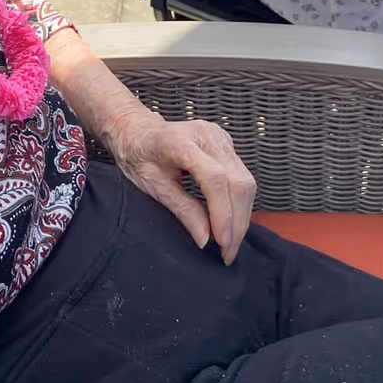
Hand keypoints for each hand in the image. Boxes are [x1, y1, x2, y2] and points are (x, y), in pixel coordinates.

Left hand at [108, 110, 255, 263]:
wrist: (137, 129)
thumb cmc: (137, 155)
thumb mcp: (151, 186)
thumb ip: (181, 210)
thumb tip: (205, 240)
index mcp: (181, 142)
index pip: (215, 179)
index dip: (222, 213)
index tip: (221, 243)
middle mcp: (207, 136)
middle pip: (238, 182)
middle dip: (237, 222)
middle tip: (228, 253)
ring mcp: (220, 137)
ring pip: (246, 181)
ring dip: (242, 216)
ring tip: (230, 243)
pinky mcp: (226, 144)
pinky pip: (242, 177)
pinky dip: (239, 203)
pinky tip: (231, 222)